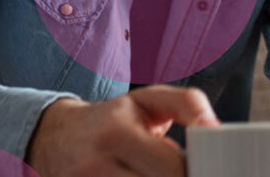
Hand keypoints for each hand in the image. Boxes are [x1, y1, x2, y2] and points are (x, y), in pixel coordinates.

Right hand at [26, 85, 218, 176]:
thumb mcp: (148, 100)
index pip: (171, 169)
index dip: (194, 173)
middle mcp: (94, 167)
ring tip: (160, 176)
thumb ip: (186, 104)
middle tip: (186, 172)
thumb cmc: (112, 120)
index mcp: (116, 134)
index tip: (204, 168)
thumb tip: (213, 128)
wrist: (55, 139)